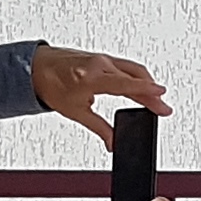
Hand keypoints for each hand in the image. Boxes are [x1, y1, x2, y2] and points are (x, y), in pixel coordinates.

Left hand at [34, 46, 168, 142]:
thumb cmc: (51, 85)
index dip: (146, 90)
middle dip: (151, 93)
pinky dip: (135, 77)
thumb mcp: (76, 112)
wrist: (36, 68)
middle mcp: (99, 64)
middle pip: (134, 77)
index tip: (161, 94)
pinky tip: (140, 86)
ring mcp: (102, 59)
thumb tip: (113, 142)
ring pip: (132, 70)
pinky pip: (125, 66)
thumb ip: (99, 128)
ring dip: (145, 84)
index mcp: (92, 77)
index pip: (126, 83)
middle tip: (163, 108)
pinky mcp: (102, 58)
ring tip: (155, 100)